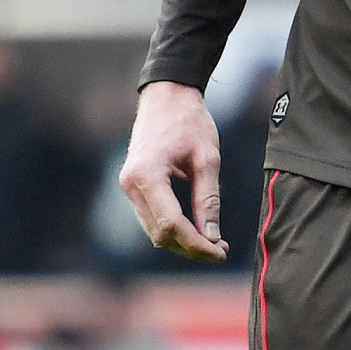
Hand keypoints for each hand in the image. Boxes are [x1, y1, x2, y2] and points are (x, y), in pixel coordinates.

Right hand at [118, 79, 229, 262]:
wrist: (167, 95)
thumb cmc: (189, 121)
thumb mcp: (207, 159)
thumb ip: (208, 199)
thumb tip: (213, 237)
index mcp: (147, 175)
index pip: (172, 225)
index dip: (197, 245)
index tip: (222, 253)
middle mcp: (130, 183)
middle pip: (160, 233)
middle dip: (191, 248)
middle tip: (222, 251)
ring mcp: (128, 185)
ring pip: (153, 230)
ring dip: (182, 242)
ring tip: (214, 243)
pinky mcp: (133, 185)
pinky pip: (152, 218)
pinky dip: (173, 229)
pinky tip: (197, 230)